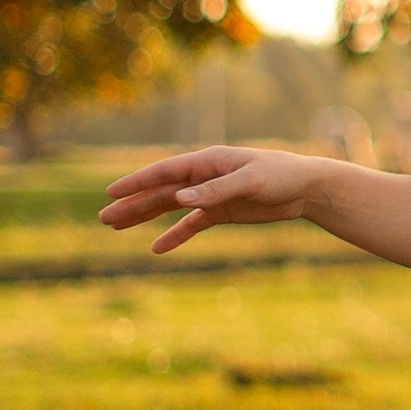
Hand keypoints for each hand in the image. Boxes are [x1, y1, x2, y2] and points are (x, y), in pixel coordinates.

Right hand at [100, 146, 333, 256]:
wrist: (307, 188)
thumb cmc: (282, 175)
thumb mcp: (251, 181)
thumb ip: (216, 190)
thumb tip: (181, 198)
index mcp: (208, 161)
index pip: (165, 172)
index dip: (137, 182)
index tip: (111, 192)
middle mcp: (204, 176)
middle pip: (161, 192)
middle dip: (133, 204)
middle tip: (104, 217)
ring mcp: (211, 194)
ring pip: (170, 207)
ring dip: (145, 216)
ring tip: (116, 226)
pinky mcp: (221, 211)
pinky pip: (191, 224)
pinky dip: (175, 235)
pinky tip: (157, 248)